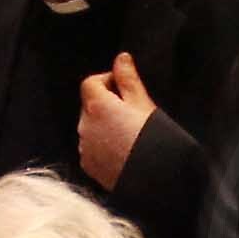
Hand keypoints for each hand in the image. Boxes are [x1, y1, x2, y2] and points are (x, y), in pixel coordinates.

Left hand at [76, 52, 155, 189]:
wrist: (153, 179)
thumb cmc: (152, 139)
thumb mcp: (143, 103)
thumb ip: (128, 78)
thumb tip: (121, 58)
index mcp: (97, 106)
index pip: (91, 82)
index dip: (108, 81)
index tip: (125, 88)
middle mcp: (85, 126)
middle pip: (90, 105)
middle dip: (107, 105)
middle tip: (132, 113)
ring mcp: (85, 147)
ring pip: (90, 128)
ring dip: (104, 126)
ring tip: (129, 135)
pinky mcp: (88, 166)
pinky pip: (92, 148)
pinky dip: (103, 146)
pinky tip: (123, 151)